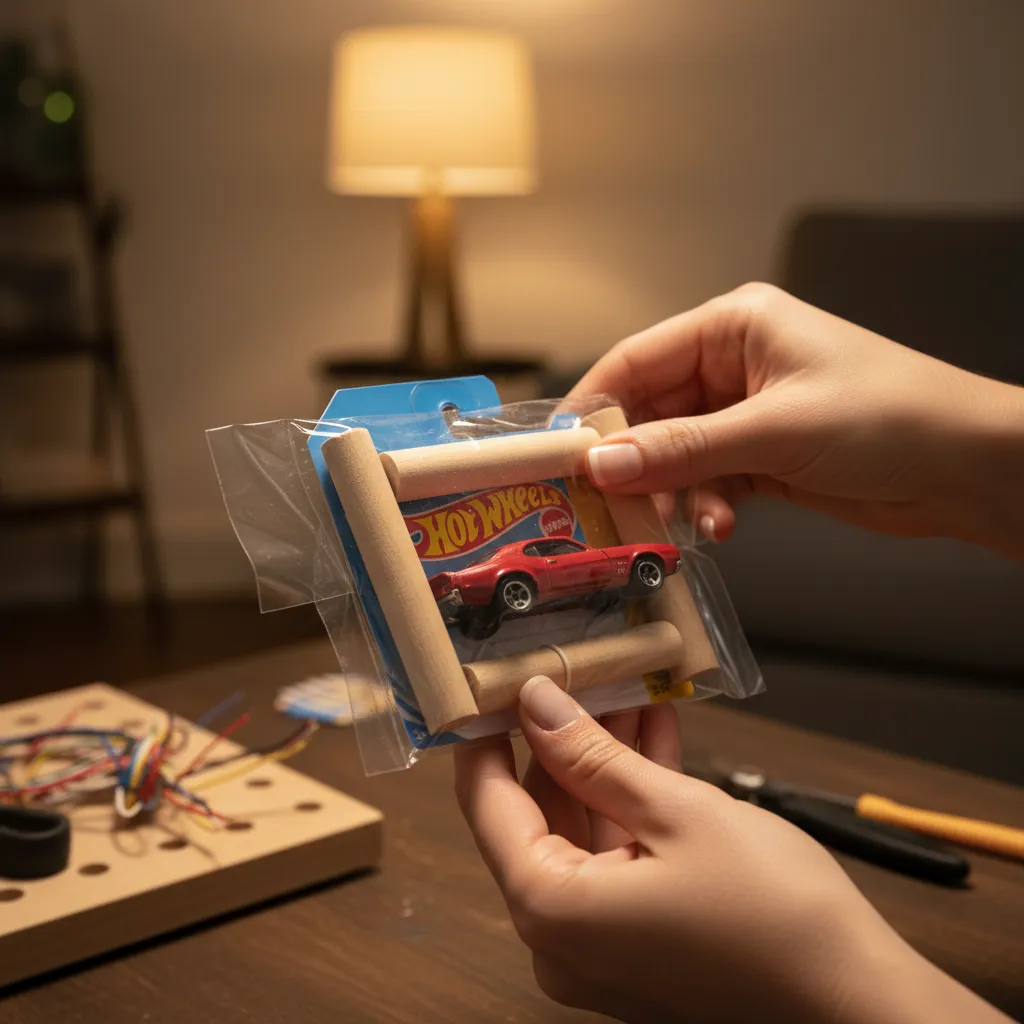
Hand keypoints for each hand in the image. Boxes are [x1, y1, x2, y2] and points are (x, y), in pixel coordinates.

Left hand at [455, 676, 1010, 1023]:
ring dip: (605, 761)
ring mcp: (600, 947)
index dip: (488, 733)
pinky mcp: (639, 943)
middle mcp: (560, 939)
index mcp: (550, 909)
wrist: (861, 1005)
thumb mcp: (676, 812)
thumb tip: (536, 704)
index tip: (495, 681)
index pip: (487, 802)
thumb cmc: (775, 915)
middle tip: (579, 673)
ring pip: (583, 830)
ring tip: (626, 689)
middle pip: (537, 814)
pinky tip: (653, 737)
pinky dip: (632, 802)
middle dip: (562, 739)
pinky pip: (616, 858)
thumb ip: (593, 756)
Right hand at [570, 283, 1023, 559]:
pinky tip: (722, 525)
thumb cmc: (894, 417)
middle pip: (649, 414)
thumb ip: (683, 449)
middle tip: (615, 506)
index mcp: (733, 327)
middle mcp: (732, 365)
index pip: (636, 361)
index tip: (563, 456)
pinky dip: (705, 504)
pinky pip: (705, 480)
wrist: (970, 468)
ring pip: (674, 455)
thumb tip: (604, 462)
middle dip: (635, 463)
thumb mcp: (775, 431)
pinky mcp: (760, 456)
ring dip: (675, 492)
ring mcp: (745, 413)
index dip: (595, 408)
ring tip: (689, 523)